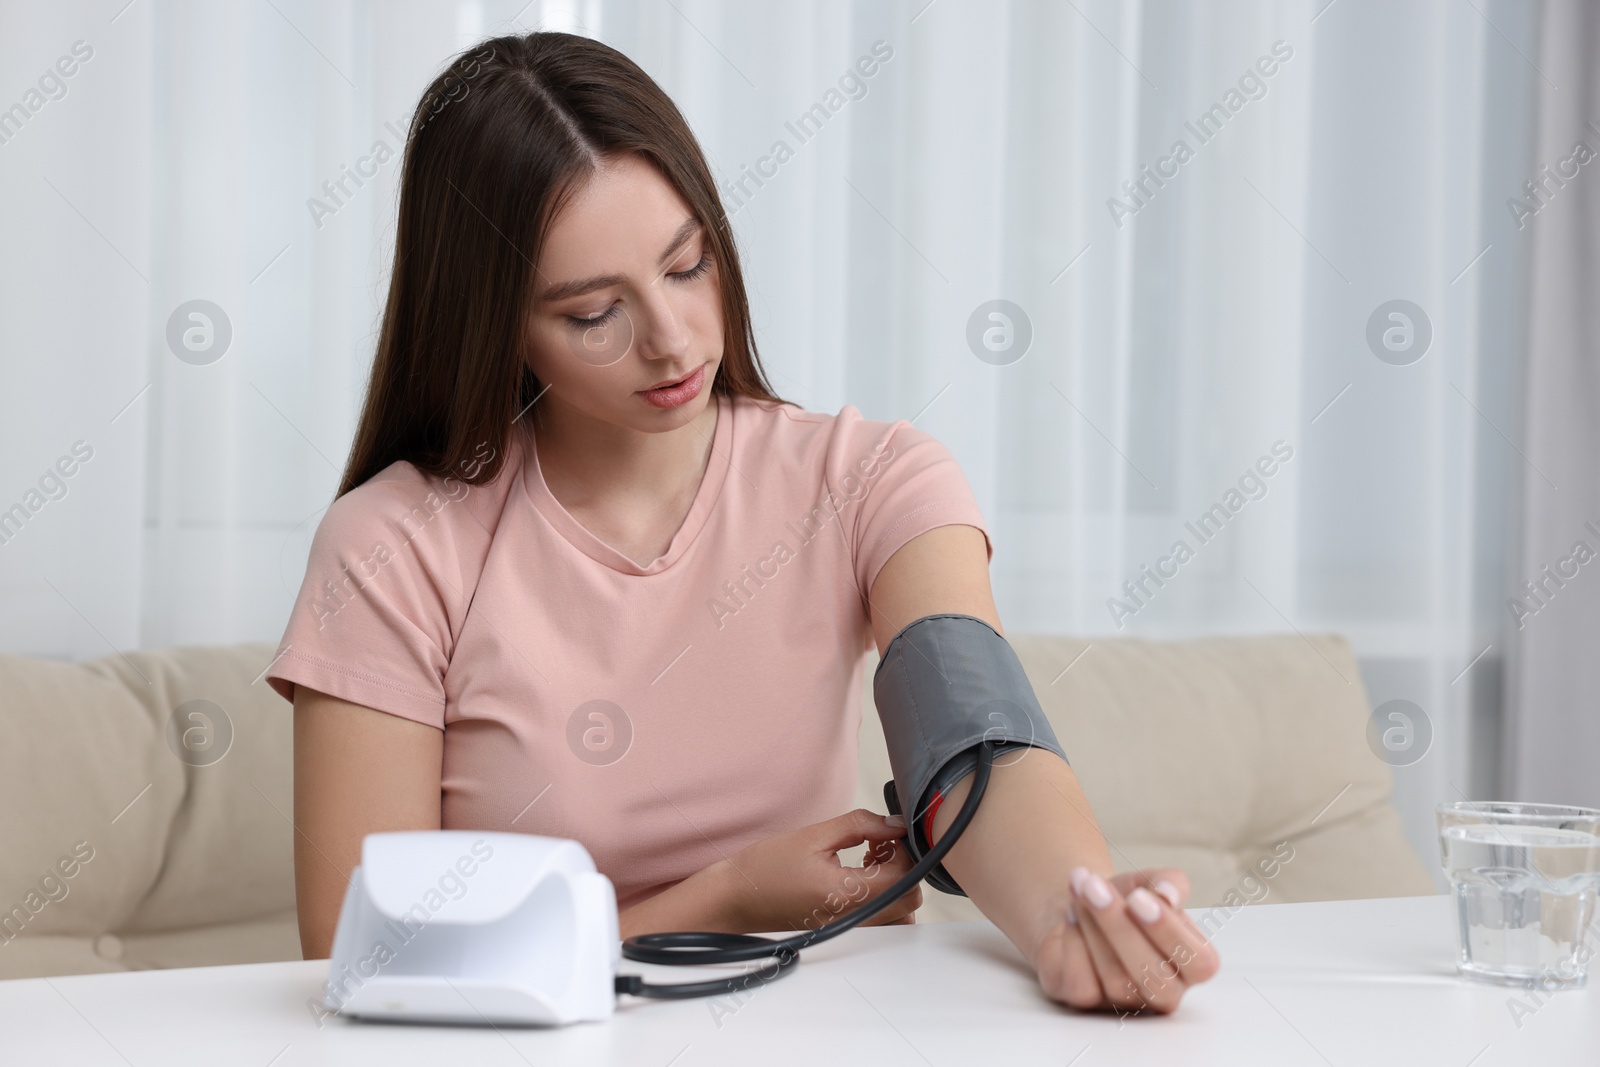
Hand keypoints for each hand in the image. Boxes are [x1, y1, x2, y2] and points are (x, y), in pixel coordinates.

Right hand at [713, 809, 922, 933]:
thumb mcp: (814, 835)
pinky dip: (883, 899)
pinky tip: (858, 877)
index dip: (903, 851)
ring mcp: (851, 931)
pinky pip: (883, 921)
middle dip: (904, 868)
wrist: (736, 900)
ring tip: (866, 862)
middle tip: (877, 846)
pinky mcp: (845, 933)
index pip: (906, 878)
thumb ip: (860, 825)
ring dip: (895, 885)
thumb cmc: (766, 869)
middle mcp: (854, 920)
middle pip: (910, 900)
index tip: (884, 835)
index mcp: (847, 894)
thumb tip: (895, 823)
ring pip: (900, 914)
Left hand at [1031, 866, 1219, 1014]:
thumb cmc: (1125, 900)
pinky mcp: (1087, 1001)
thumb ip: (1168, 882)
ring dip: (1093, 928)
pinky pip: (1083, 985)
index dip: (1169, 933)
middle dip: (1120, 927)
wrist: (1083, 906)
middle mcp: (1165, 992)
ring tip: (1082, 888)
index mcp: (1193, 965)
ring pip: (1117, 982)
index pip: (1199, 964)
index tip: (1138, 897)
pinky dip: (1074, 943)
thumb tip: (1168, 895)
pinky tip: (1071, 912)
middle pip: (1155, 978)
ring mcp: (1126, 1003)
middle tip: (1095, 887)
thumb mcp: (1148, 882)